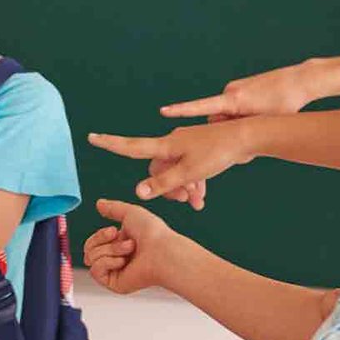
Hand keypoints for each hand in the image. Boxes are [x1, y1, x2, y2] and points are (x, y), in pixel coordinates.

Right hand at [82, 199, 178, 294]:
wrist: (162, 251)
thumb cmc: (153, 234)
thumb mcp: (130, 213)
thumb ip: (113, 208)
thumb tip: (99, 203)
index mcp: (119, 245)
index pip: (93, 242)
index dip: (99, 235)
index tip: (113, 230)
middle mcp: (116, 259)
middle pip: (88, 250)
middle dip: (102, 241)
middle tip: (121, 239)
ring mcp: (115, 272)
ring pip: (91, 259)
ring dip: (110, 250)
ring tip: (129, 249)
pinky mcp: (114, 284)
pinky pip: (95, 271)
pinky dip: (107, 262)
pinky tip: (123, 261)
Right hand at [88, 117, 257, 202]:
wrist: (248, 137)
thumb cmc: (219, 153)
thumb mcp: (190, 173)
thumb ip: (163, 184)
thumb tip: (138, 192)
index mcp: (166, 146)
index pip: (131, 146)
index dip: (110, 144)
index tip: (91, 137)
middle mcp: (172, 143)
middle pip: (157, 169)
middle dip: (165, 188)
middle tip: (183, 201)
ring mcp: (186, 145)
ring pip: (174, 172)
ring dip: (182, 189)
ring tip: (197, 202)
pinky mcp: (199, 149)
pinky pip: (187, 169)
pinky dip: (192, 183)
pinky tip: (202, 197)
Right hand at [161, 62, 314, 121]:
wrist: (301, 80)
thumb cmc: (285, 104)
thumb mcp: (261, 122)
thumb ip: (236, 127)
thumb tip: (217, 128)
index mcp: (233, 100)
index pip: (201, 106)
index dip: (181, 110)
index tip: (163, 111)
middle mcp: (230, 91)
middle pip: (217, 118)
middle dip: (226, 128)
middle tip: (249, 130)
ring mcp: (236, 88)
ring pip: (227, 114)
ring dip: (237, 122)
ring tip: (261, 117)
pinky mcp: (242, 87)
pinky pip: (234, 106)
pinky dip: (243, 113)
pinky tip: (262, 111)